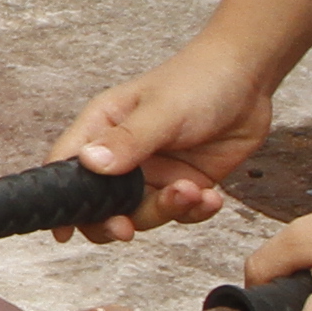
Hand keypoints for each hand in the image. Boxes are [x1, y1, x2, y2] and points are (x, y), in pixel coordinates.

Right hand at [53, 39, 276, 233]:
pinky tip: (211, 197)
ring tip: (191, 190)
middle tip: (126, 228)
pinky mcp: (184, 182)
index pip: (68, 167)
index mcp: (103, 128)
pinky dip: (195, 211)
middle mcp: (123, 155)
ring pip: (144, 213)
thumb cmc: (198, 79)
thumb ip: (128, 140)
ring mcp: (154, 172)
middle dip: (114, 220)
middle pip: (102, 203)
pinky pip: (180, 212)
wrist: (249, 78)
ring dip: (167, 210)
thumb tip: (90, 164)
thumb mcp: (161, 111)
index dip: (62, 200)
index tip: (63, 232)